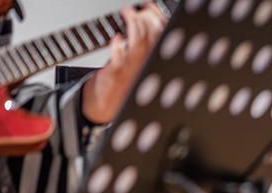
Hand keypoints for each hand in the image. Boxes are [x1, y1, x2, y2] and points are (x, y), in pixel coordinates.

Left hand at [82, 2, 167, 123]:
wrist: (107, 103)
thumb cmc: (123, 80)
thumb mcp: (138, 60)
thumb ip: (144, 40)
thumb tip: (146, 15)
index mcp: (156, 60)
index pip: (164, 34)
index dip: (159, 16)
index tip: (150, 6)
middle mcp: (147, 64)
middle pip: (155, 36)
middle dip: (147, 17)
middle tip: (137, 10)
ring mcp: (133, 69)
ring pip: (139, 43)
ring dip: (133, 24)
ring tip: (126, 13)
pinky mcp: (116, 73)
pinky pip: (120, 58)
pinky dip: (118, 46)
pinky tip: (117, 38)